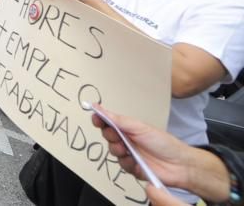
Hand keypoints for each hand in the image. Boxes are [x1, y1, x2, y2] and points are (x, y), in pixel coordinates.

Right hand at [91, 105, 225, 202]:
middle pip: (108, 137)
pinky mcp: (132, 167)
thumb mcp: (140, 127)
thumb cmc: (164, 143)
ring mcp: (129, 154)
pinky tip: (135, 162)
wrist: (180, 165)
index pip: (109, 122)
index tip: (95, 117)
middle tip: (115, 136)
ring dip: (117, 150)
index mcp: (128, 128)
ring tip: (126, 150)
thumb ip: (119, 120)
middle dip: (109, 136)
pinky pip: (122, 165)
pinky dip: (127, 163)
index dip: (100, 120)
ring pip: (113, 152)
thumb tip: (100, 108)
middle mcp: (127, 140)